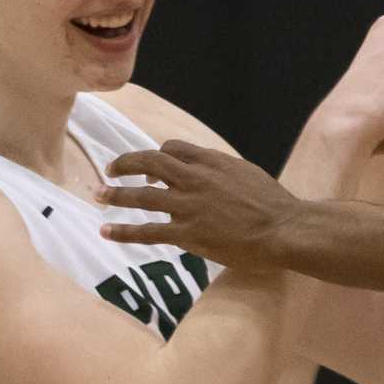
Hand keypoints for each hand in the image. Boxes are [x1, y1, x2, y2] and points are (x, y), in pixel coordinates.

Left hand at [96, 140, 302, 268]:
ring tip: (98, 195)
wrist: (284, 229)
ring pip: (141, 196)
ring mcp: (189, 206)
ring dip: (115, 195)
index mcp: (212, 162)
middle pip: (149, 163)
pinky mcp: (187, 233)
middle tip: (110, 170)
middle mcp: (195, 179)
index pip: (173, 149)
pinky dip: (123, 231)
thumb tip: (209, 175)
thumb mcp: (248, 174)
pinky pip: (148, 231)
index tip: (150, 169)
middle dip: (125, 164)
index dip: (156, 156)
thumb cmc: (274, 204)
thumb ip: (223, 172)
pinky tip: (107, 231)